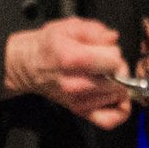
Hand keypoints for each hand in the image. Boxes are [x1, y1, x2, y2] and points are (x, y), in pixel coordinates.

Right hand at [4, 17, 131, 128]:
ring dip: (118, 86)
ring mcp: (77, 100)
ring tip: (105, 76)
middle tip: (107, 64)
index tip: (107, 51)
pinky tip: (117, 99)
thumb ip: (96, 30)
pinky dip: (119, 111)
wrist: (29, 65)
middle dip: (118, 70)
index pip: (113, 61)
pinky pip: (108, 120)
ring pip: (116, 97)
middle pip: (117, 80)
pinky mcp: (79, 111)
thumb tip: (113, 39)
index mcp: (73, 59)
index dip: (115, 54)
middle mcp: (75, 83)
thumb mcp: (71, 26)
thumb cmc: (50, 45)